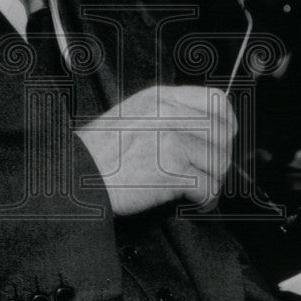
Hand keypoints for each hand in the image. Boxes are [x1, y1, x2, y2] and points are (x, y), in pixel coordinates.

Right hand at [75, 84, 236, 215]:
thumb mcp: (132, 114)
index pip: (217, 101)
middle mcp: (169, 113)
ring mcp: (171, 139)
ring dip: (213, 181)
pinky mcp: (171, 169)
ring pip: (219, 162)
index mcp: (161, 97)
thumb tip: (203, 133)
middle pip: (223, 134)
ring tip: (199, 190)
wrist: (74, 175)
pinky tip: (194, 202)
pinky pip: (208, 187)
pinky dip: (204, 200)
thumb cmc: (97, 153)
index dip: (226, 123)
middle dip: (219, 158)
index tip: (222, 141)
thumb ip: (167, 115)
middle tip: (207, 172)